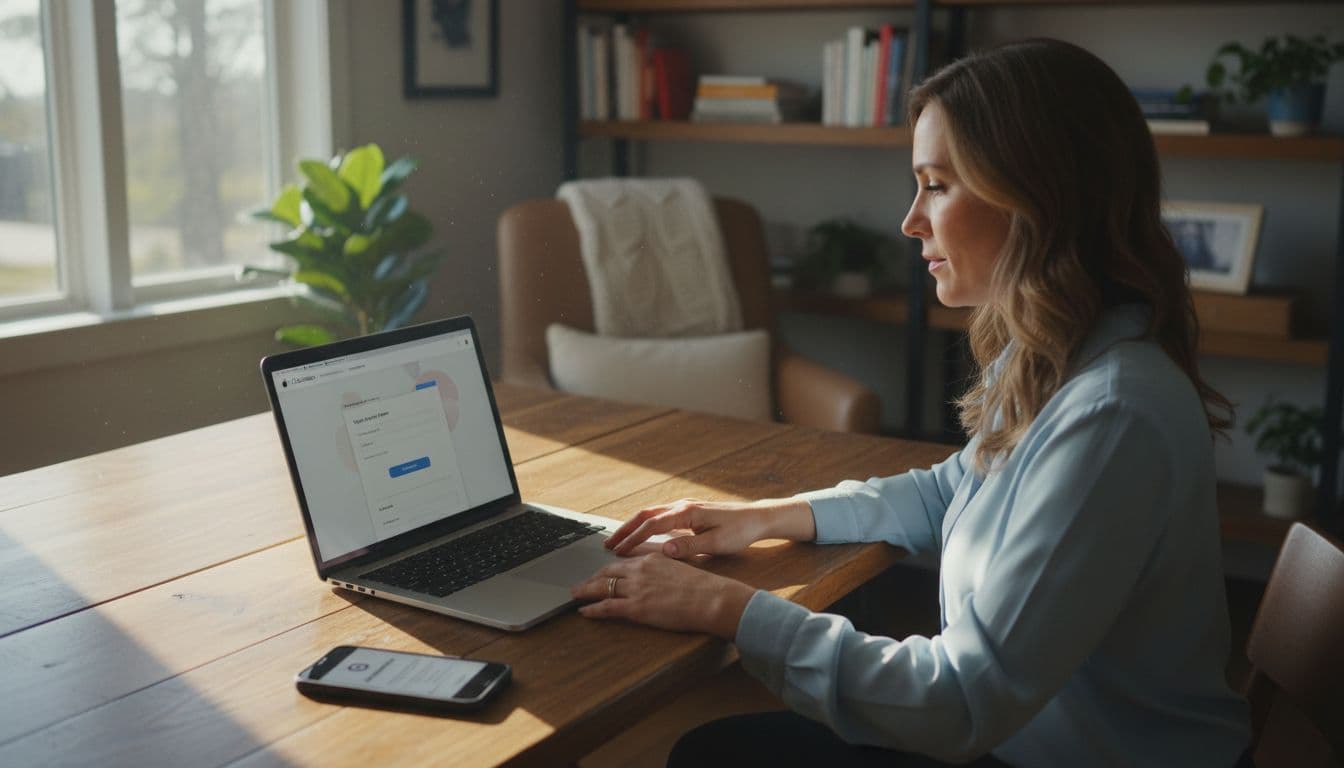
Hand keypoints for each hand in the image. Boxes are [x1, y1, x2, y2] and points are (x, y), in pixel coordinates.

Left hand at [570, 554, 756, 638]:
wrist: (712, 599)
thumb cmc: (703, 588)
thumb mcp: (681, 569)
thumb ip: (665, 569)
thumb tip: (659, 575)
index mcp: (652, 559)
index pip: (623, 562)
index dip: (608, 569)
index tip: (601, 572)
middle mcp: (640, 570)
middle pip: (607, 572)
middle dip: (592, 579)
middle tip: (581, 584)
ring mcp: (637, 588)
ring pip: (602, 587)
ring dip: (585, 591)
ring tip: (575, 595)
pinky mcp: (636, 607)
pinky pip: (607, 607)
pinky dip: (592, 609)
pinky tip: (584, 611)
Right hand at [604, 497, 815, 558]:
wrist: (758, 518)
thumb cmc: (741, 531)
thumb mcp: (717, 543)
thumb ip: (689, 547)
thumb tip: (663, 550)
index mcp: (687, 513)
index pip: (652, 525)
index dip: (633, 538)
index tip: (618, 551)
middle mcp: (683, 506)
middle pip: (645, 515)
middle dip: (625, 529)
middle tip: (608, 544)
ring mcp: (686, 507)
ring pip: (652, 513)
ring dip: (634, 526)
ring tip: (619, 540)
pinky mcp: (690, 512)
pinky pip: (661, 516)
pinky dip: (646, 524)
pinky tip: (642, 535)